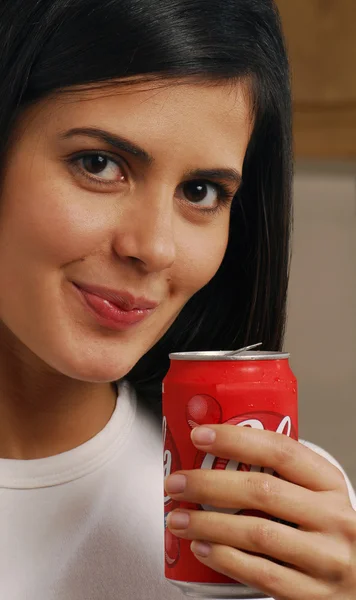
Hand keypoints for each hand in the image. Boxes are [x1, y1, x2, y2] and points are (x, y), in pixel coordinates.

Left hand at [164, 425, 355, 598]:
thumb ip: (280, 477)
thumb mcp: (316, 495)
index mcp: (329, 483)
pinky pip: (262, 574)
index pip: (281, 450)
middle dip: (209, 484)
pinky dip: (225, 559)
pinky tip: (202, 549)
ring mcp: (326, 558)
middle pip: (262, 491)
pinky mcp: (314, 594)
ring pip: (257, 533)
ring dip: (207, 525)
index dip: (236, 439)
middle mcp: (333, 517)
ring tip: (178, 519)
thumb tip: (213, 453)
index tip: (200, 435)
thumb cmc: (326, 530)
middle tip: (176, 482)